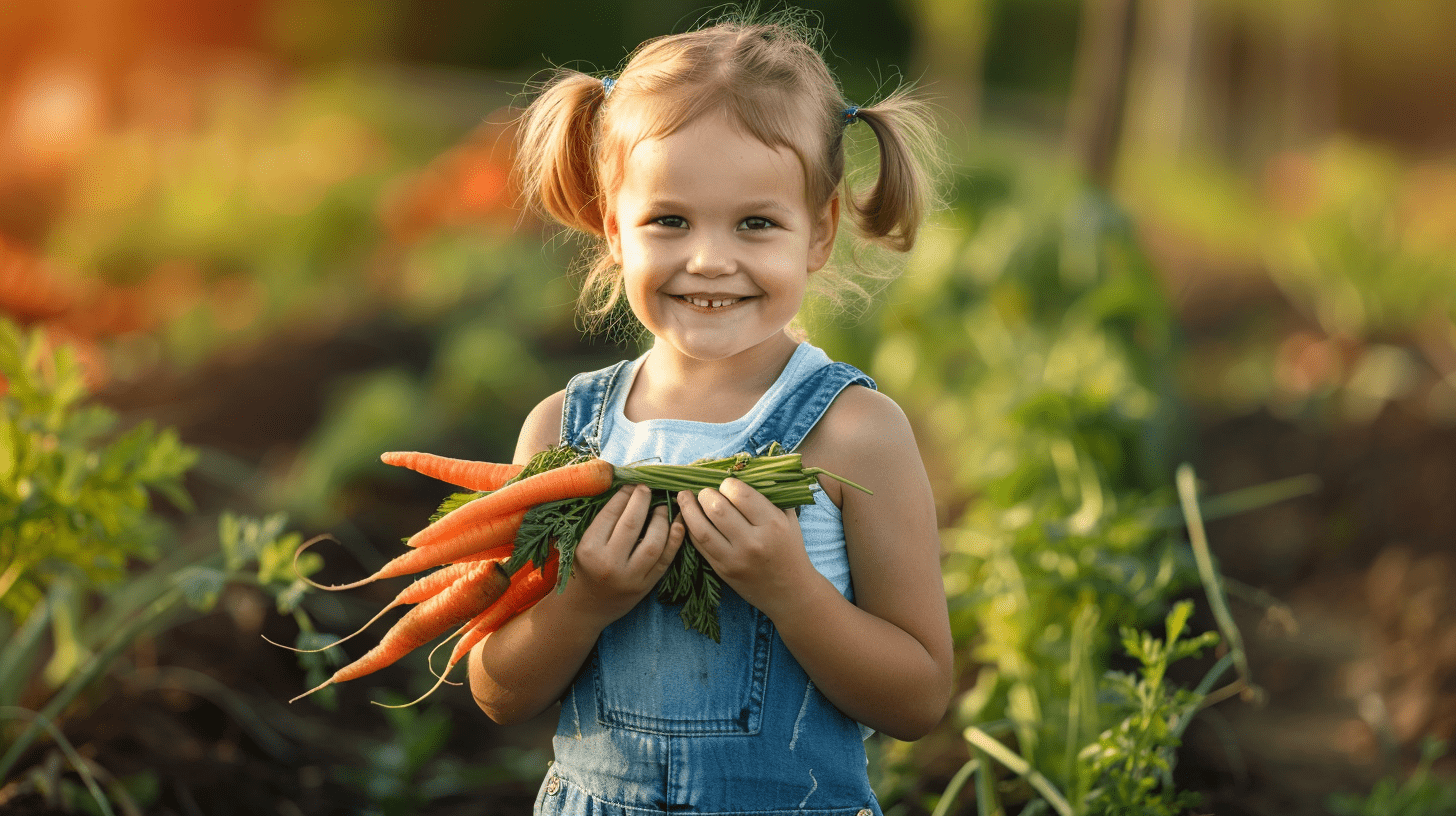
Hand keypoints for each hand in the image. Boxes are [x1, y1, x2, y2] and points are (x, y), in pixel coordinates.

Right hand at [563, 484, 684, 626]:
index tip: (631, 485)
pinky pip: (665, 560)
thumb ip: (599, 521)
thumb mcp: (579, 544)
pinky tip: (678, 524)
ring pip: (653, 543)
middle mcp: (609, 563)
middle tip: (646, 489)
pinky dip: (675, 540)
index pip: (611, 514)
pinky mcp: (645, 587)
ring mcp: (630, 577)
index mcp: (588, 548)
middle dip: (642, 500)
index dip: (624, 495)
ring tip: (661, 507)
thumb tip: (625, 489)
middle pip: (632, 523)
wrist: (582, 610)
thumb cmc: (579, 570)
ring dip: (661, 520)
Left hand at [676, 478, 814, 614]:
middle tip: (706, 491)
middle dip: (706, 494)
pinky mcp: (722, 570)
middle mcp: (753, 542)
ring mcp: (735, 558)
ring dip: (688, 508)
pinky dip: (689, 528)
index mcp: (773, 524)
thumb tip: (746, 470)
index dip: (727, 484)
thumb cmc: (789, 549)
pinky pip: (699, 545)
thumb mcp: (788, 519)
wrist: (790, 592)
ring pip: (701, 528)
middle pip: (717, 509)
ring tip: (684, 496)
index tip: (726, 485)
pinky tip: (687, 517)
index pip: (740, 494)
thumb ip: (771, 495)